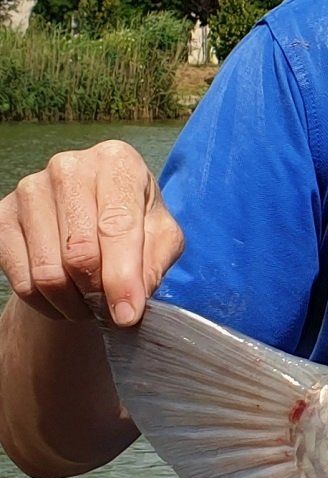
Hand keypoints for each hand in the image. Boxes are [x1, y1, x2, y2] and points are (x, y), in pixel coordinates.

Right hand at [0, 142, 183, 326]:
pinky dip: (46, 303)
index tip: (127, 315)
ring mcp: (29, 190)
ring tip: (91, 304)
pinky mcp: (2, 217)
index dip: (122, 277)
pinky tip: (65, 298)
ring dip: (72, 303)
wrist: (91, 216)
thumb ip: (154, 263)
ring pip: (47, 272)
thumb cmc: (134, 222)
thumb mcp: (161, 235)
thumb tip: (130, 303)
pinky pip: (20, 280)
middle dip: (98, 293)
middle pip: (79, 252)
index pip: (117, 227)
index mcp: (116, 161)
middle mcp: (69, 167)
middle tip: (111, 310)